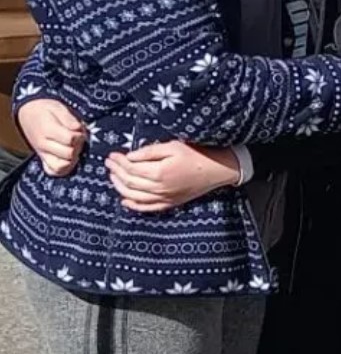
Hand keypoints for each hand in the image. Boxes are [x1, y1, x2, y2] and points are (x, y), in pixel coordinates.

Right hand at [17, 98, 85, 177]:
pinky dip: (64, 168)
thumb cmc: (46, 111)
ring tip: (73, 148)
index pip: (70, 139)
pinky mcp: (43, 160)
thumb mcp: (58, 108)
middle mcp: (43, 145)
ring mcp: (43, 154)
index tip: (79, 130)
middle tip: (77, 139)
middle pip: (69, 153)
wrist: (28, 115)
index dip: (80, 135)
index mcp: (48, 130)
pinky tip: (68, 159)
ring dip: (72, 159)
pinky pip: (54, 171)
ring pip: (62, 166)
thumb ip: (69, 119)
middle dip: (78, 146)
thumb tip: (78, 129)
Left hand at [107, 141, 239, 212]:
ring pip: (133, 196)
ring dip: (120, 187)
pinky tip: (125, 200)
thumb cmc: (197, 154)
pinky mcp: (170, 203)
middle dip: (115, 172)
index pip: (130, 168)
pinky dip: (133, 205)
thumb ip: (149, 152)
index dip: (118, 161)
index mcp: (158, 173)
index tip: (111, 155)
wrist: (218, 169)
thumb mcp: (173, 146)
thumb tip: (129, 156)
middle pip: (129, 182)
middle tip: (109, 163)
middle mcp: (158, 188)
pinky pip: (147, 208)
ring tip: (113, 177)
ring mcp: (164, 198)